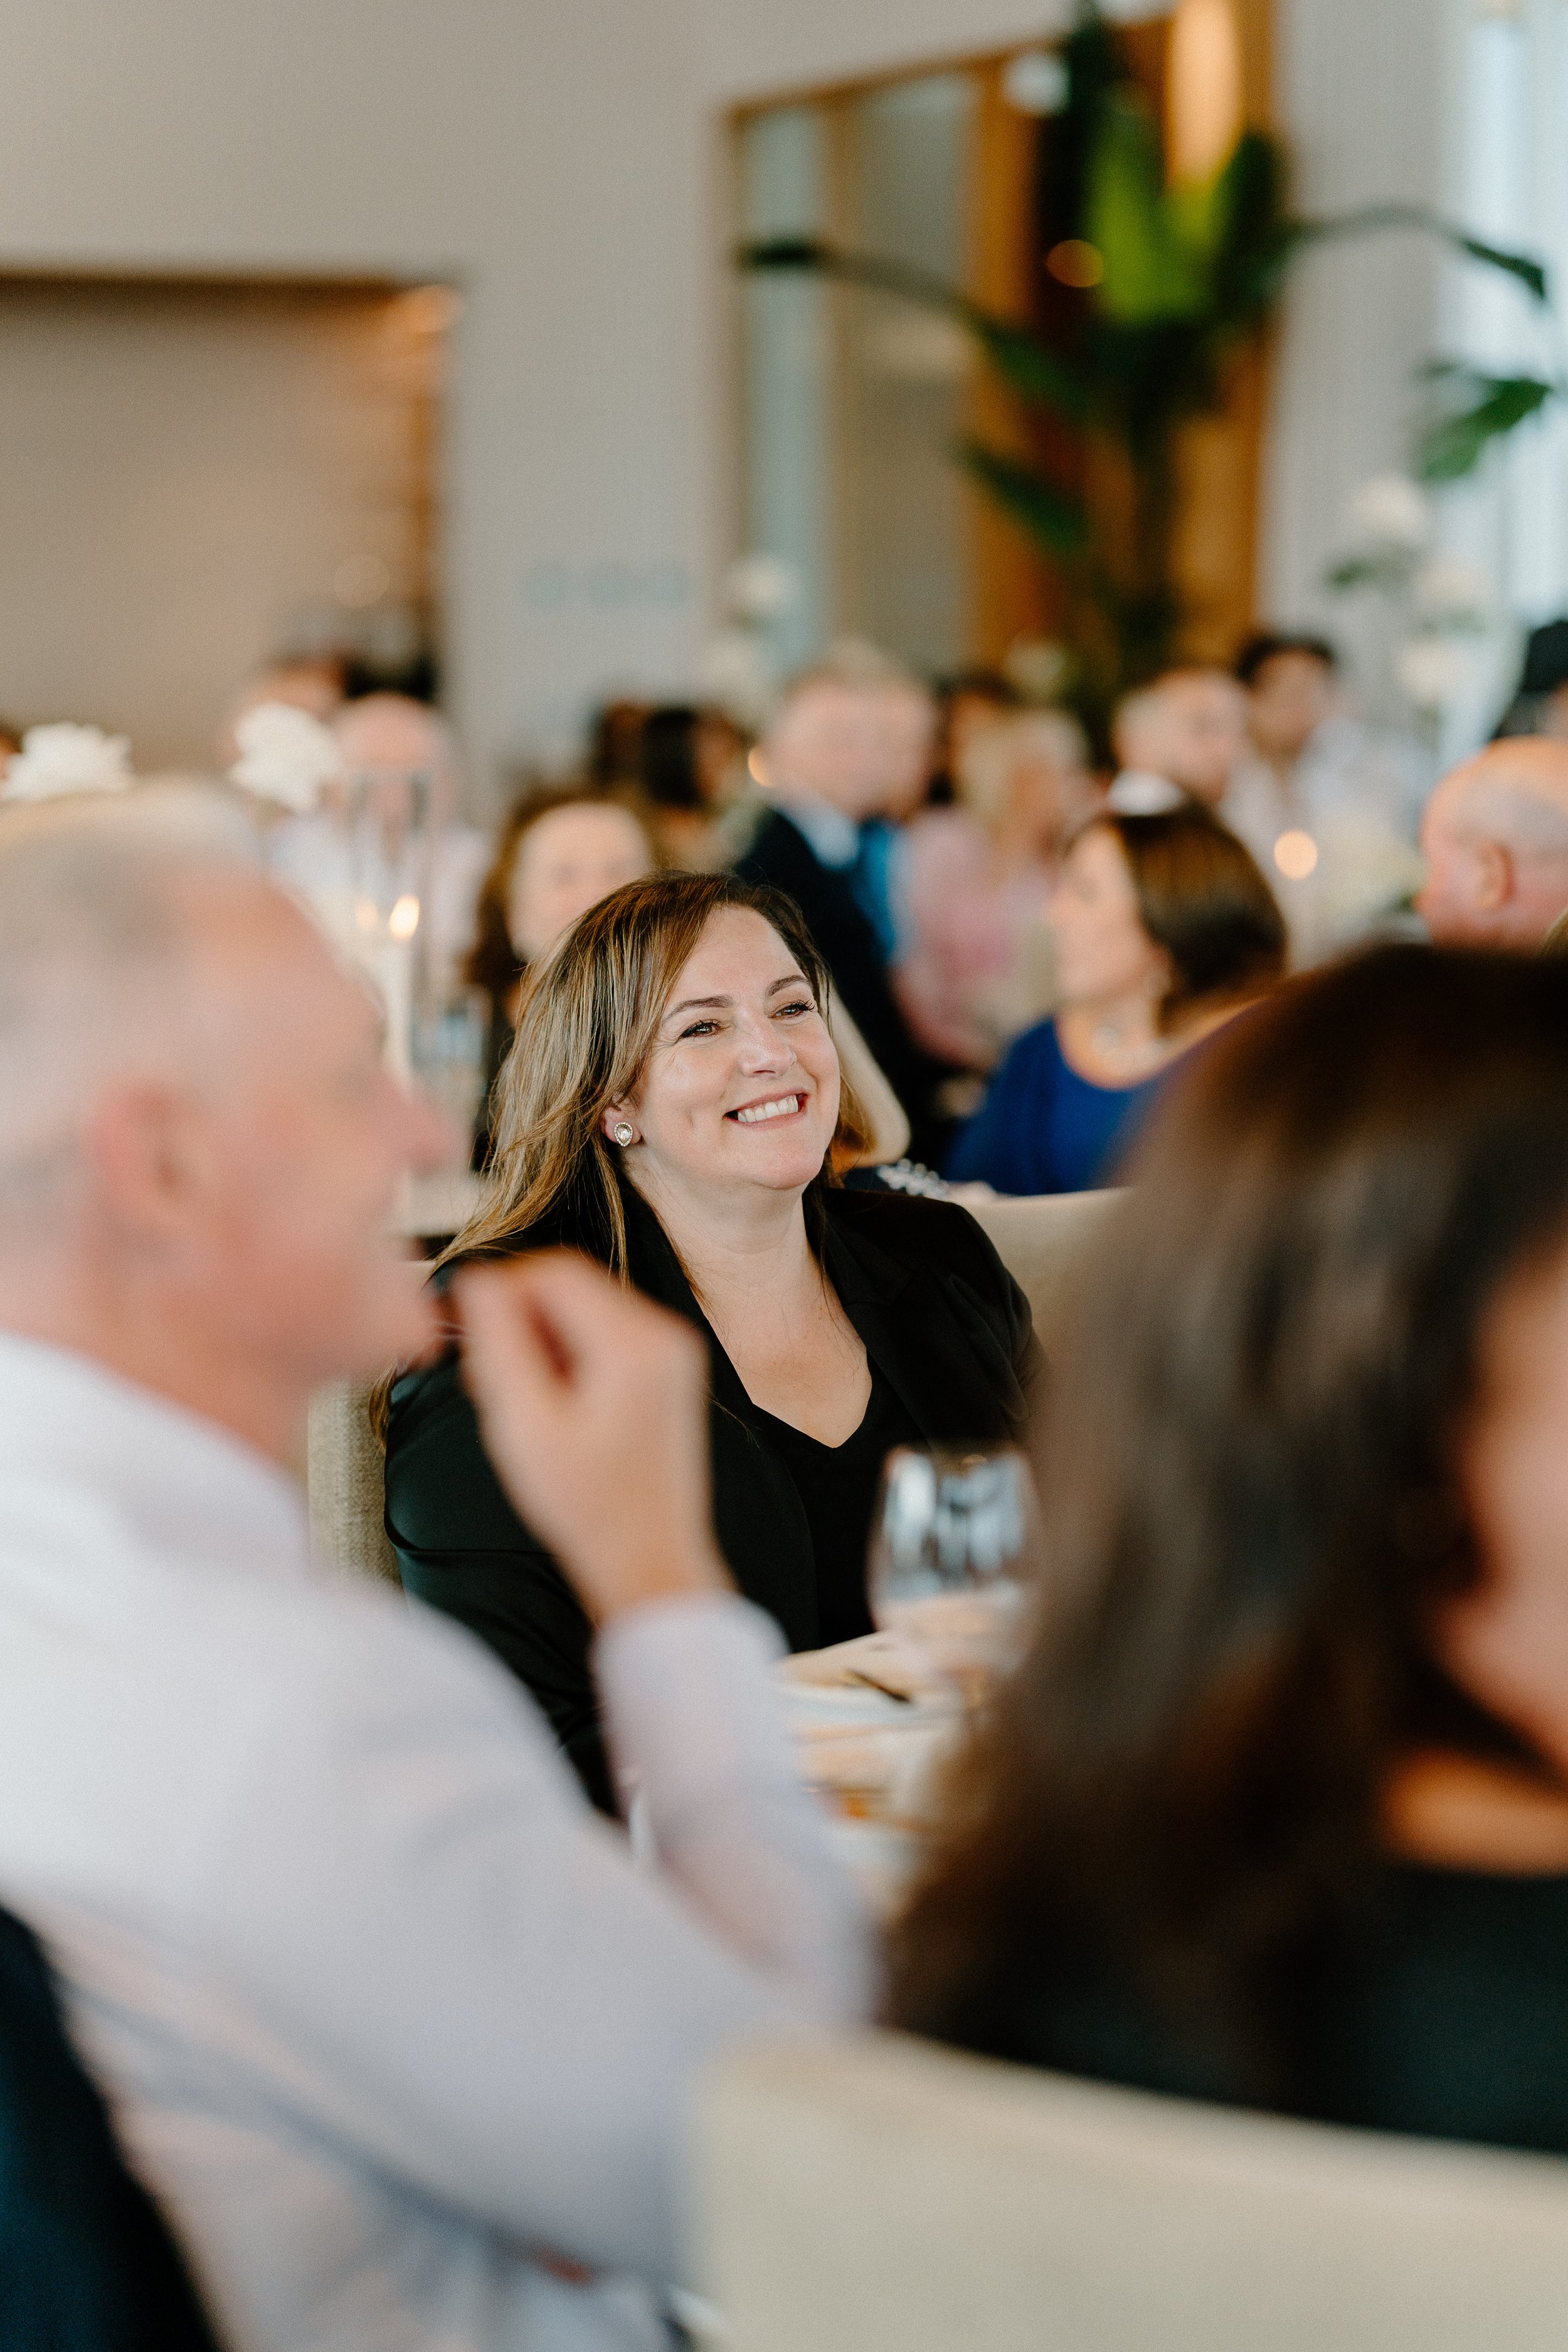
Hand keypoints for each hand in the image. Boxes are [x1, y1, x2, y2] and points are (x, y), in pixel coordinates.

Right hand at [455, 1251, 729, 1624]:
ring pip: (584, 1311)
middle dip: (518, 1319)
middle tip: (481, 1376)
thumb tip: (474, 1281)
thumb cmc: (587, 1509)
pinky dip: (565, 1357)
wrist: (648, 1562)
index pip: (556, 1272)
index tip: (462, 1326)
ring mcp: (672, 1354)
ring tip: (510, 1398)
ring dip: (538, 1339)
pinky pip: (604, 1337)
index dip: (500, 1290)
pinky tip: (543, 1405)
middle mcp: (666, 1336)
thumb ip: (498, 1344)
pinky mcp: (666, 1373)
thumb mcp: (524, 1424)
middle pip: (572, 1287)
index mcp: (637, 1344)